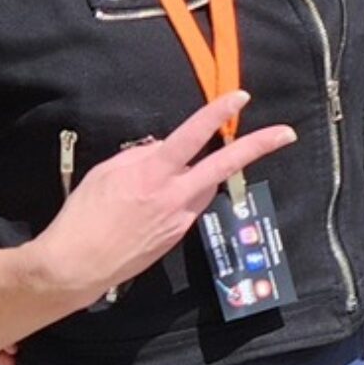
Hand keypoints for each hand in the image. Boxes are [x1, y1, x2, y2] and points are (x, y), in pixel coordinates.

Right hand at [26, 92, 294, 307]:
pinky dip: (181, 198)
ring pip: (204, 187)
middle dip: (258, 146)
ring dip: (197, 176)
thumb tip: (166, 147)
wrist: (76, 267)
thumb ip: (141, 156)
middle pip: (225, 164)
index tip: (240, 97)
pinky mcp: (177, 237)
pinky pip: (189, 207)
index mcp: (153, 174)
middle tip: (287, 133)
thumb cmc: (83, 216)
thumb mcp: (106, 173)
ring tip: (154, 187)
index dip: (217, 114)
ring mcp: (180, 219)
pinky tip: (152, 208)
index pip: (192, 136)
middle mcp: (174, 196)